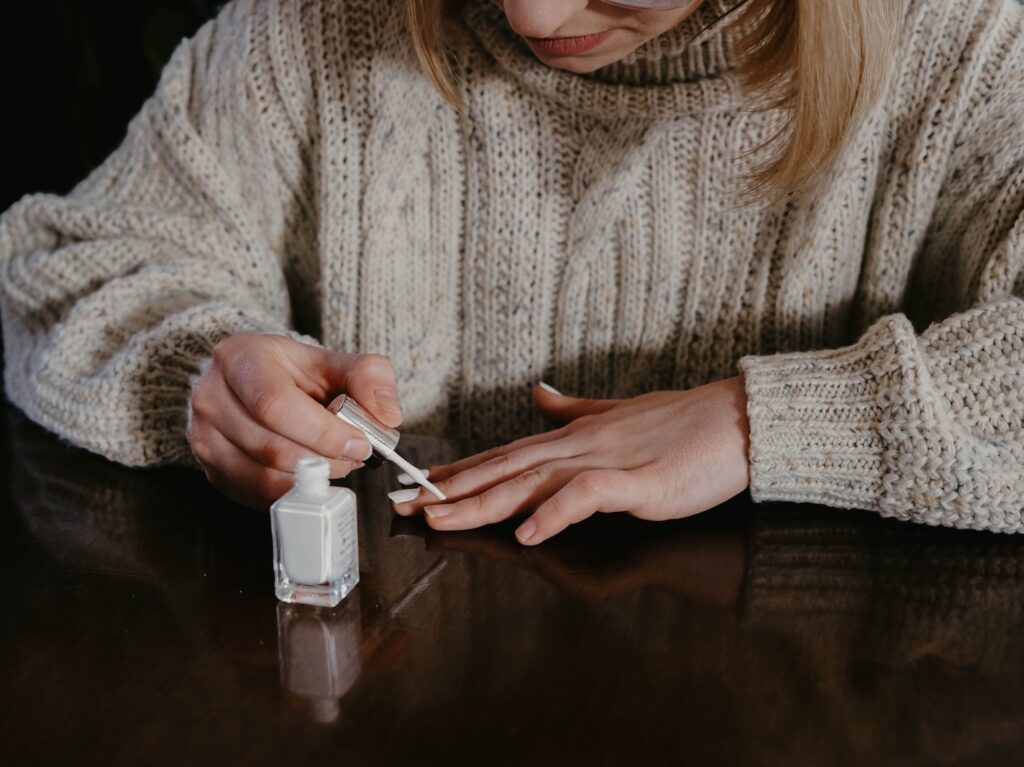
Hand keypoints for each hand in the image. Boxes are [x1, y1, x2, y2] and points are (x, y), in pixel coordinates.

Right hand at [188, 334, 402, 507]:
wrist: (251, 381)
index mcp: (239, 359)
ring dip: (311, 480)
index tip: (360, 444)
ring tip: (336, 463)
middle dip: (324, 460)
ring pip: (263, 477)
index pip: (276, 404)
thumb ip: (369, 377)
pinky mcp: (210, 469)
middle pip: (271, 447)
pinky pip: (256, 494)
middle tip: (355, 456)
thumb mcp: (333, 361)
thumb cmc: (293, 373)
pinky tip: (312, 474)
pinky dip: (293, 492)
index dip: (323, 432)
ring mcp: (203, 436)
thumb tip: (387, 416)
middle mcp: (211, 397)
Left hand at [392, 377, 750, 544]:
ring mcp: (607, 462)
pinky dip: (553, 513)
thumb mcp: (618, 415)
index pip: (505, 455)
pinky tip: (526, 532)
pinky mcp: (637, 482)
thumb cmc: (683, 423)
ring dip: (483, 500)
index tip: (419, 485)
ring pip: (531, 481)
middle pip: (504, 469)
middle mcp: (579, 445)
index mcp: (574, 436)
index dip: (460, 471)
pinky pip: (585, 496)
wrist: (736, 420)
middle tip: (402, 504)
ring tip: (440, 516)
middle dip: (451, 489)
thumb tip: (539, 396)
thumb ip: (575, 410)